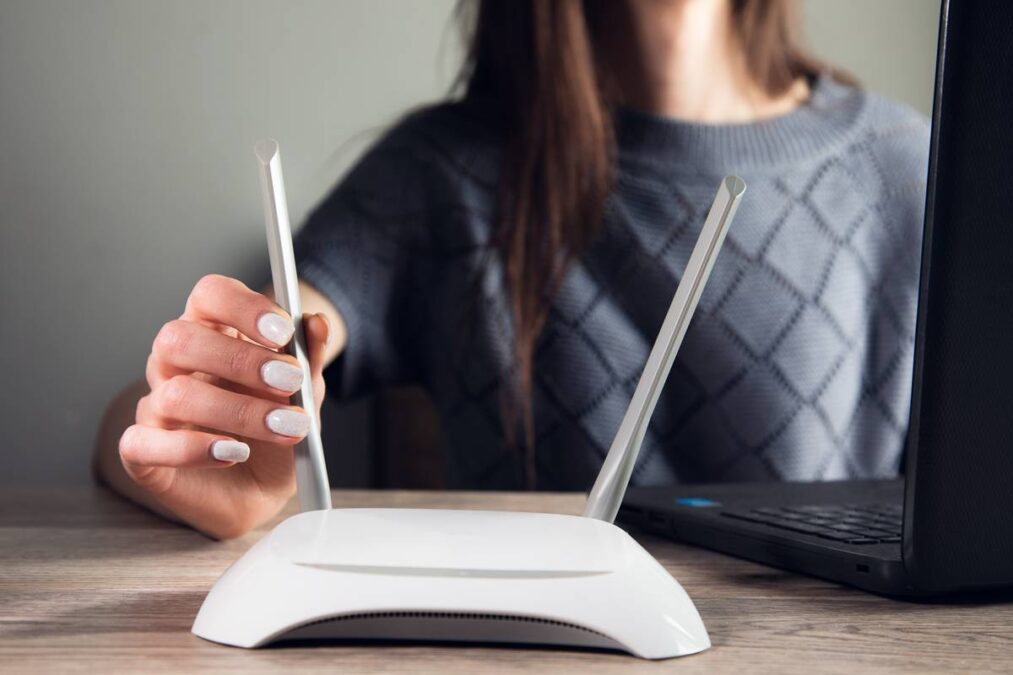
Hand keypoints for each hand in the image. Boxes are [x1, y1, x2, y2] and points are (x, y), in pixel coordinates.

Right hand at [118, 274, 329, 538]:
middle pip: (180, 337)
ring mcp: (154, 406)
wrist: (263, 491)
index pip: (209, 295)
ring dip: (238, 412)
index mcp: (213, 333)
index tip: (282, 332)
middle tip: (289, 383)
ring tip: (286, 428)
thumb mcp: (303, 394)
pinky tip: (234, 452)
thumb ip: (309, 358)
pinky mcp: (142, 452)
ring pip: (174, 395)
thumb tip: (316, 322)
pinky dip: (193, 449)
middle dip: (240, 360)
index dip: (242, 307)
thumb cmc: (274, 431)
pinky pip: (143, 443)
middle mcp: (176, 364)